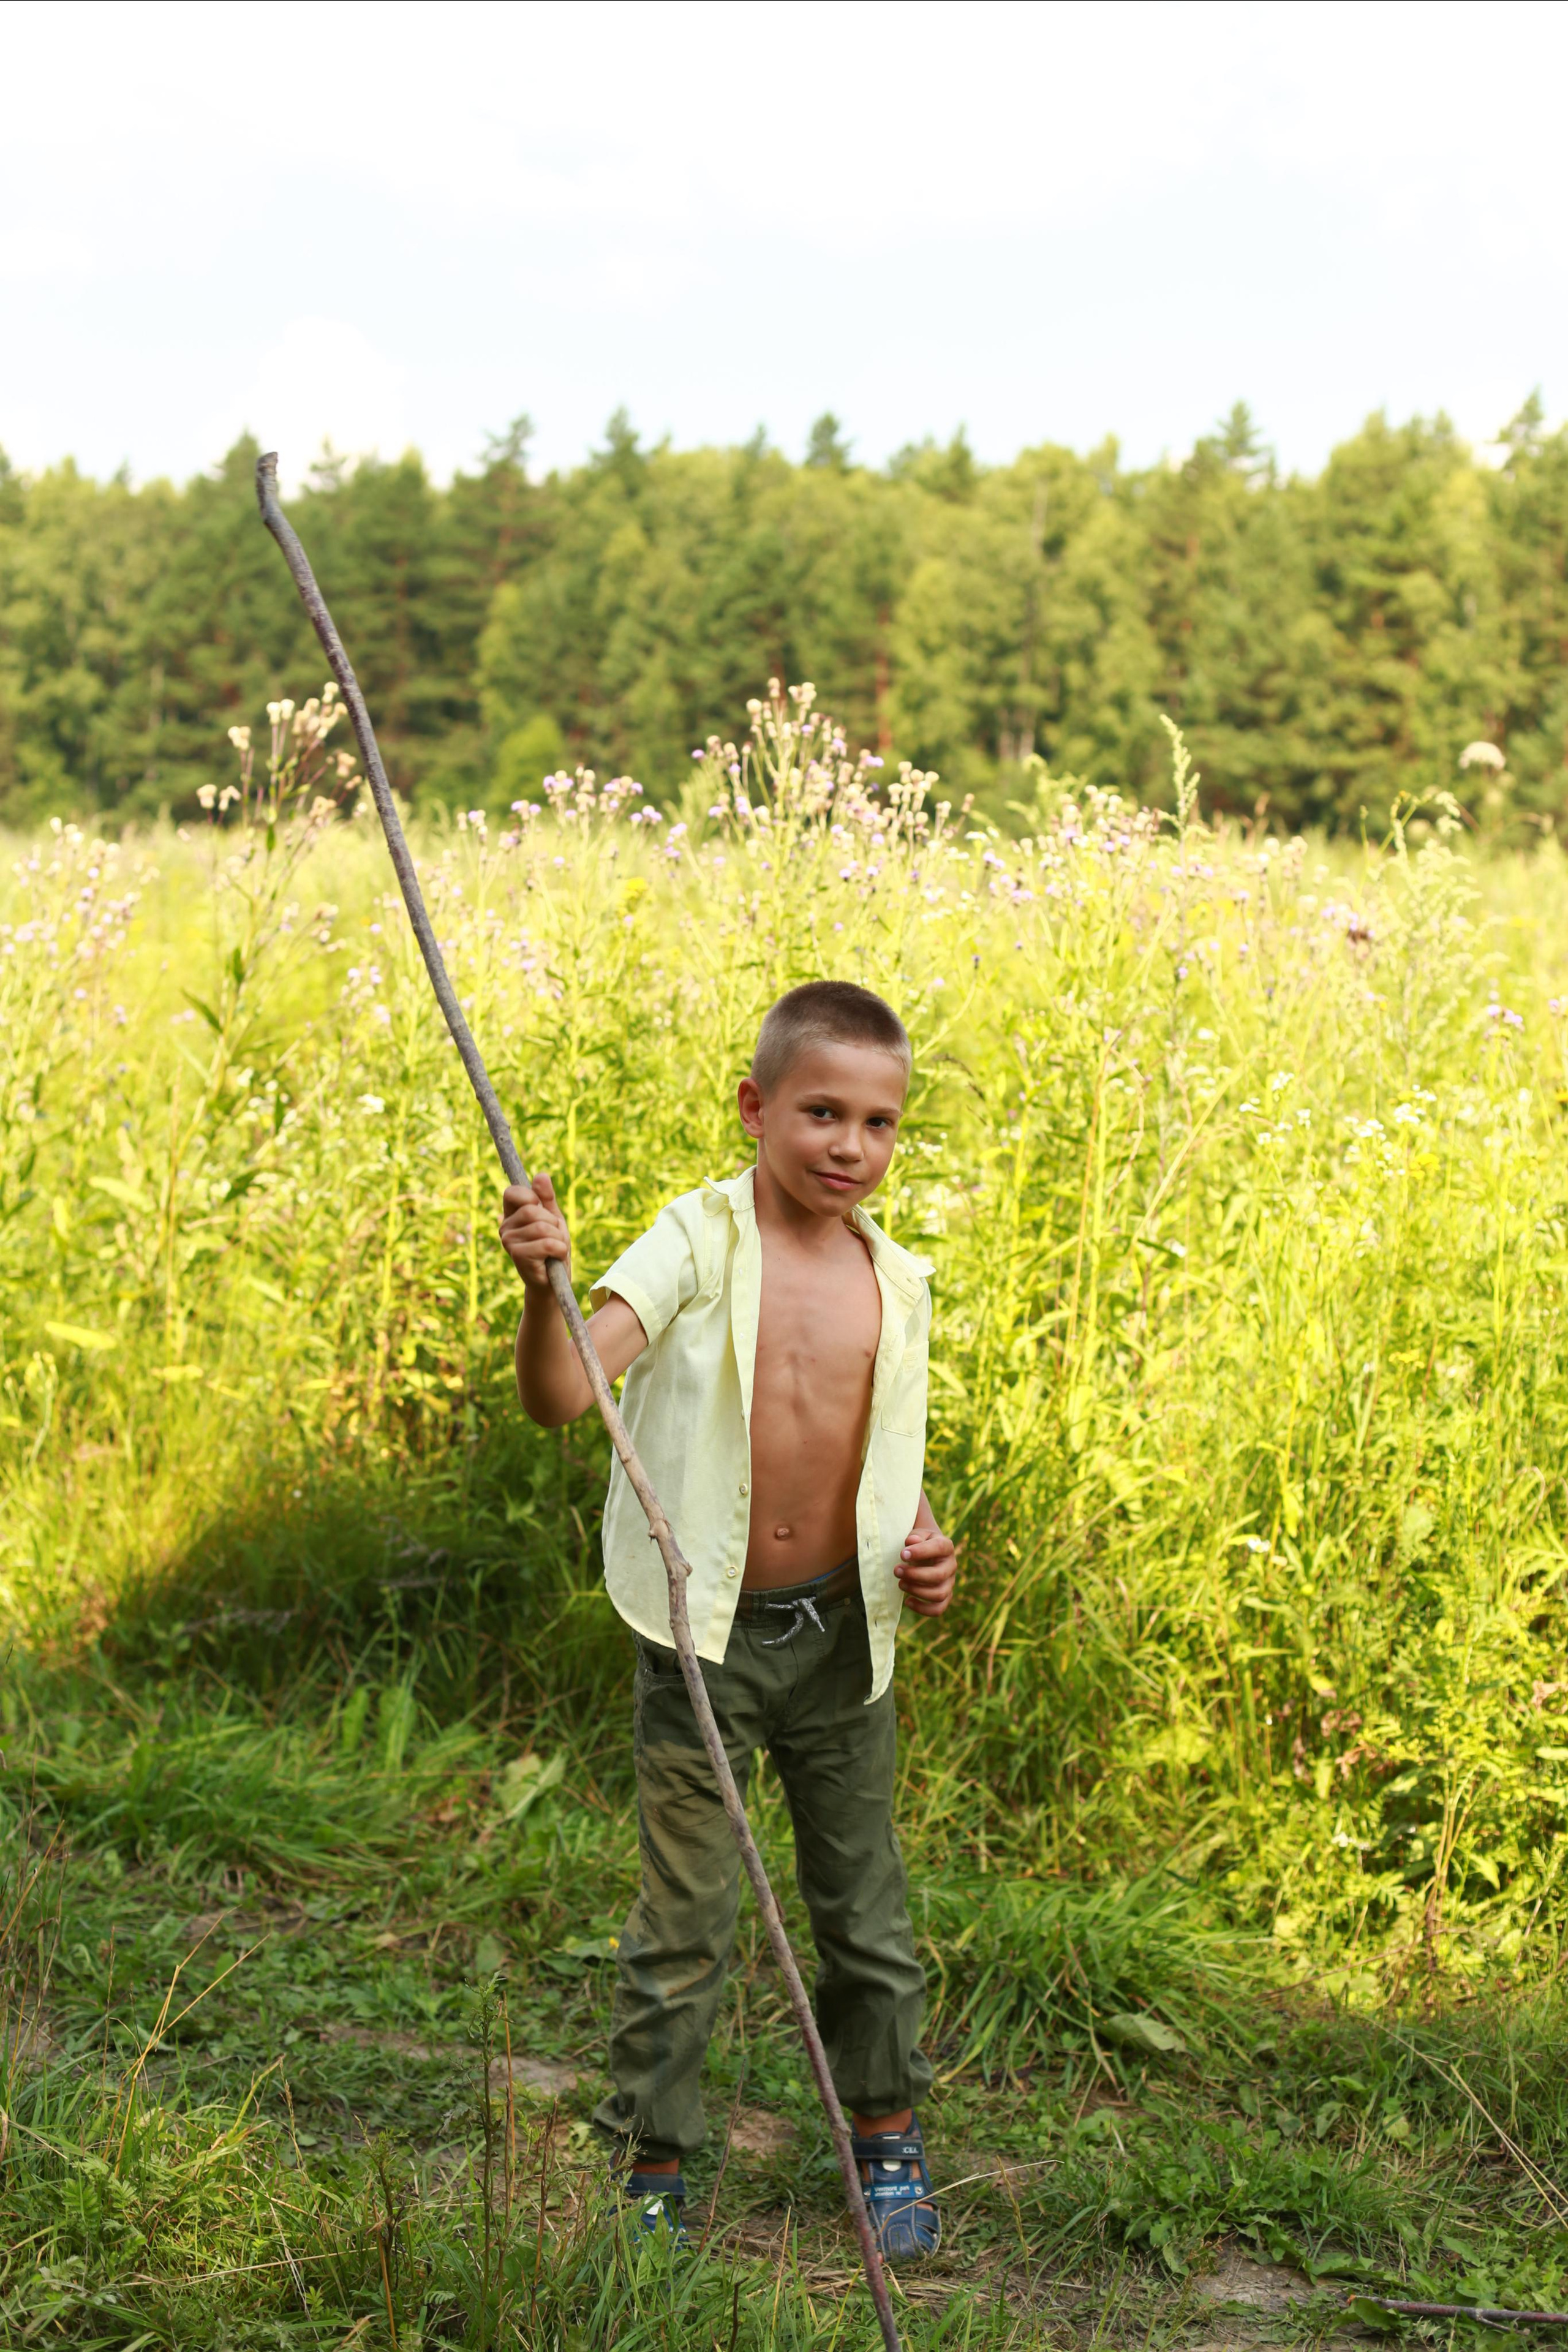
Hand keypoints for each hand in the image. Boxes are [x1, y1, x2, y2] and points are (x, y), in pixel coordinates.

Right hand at [499, 1170, 570, 1291]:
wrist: (553, 1282)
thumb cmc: (552, 1249)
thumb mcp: (553, 1219)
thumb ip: (547, 1198)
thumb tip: (541, 1175)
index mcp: (511, 1215)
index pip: (512, 1192)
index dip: (531, 1197)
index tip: (541, 1209)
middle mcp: (505, 1227)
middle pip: (533, 1210)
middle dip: (553, 1223)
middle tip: (554, 1238)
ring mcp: (509, 1242)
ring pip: (542, 1227)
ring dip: (558, 1238)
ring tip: (554, 1250)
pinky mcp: (518, 1256)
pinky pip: (547, 1243)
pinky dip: (559, 1249)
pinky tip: (554, 1258)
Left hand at [895, 1519, 955, 1617]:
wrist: (928, 1551)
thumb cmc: (920, 1542)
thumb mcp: (918, 1534)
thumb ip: (915, 1536)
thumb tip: (911, 1542)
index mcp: (946, 1546)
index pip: (939, 1548)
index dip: (921, 1552)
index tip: (902, 1554)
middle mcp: (951, 1566)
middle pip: (938, 1576)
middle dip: (915, 1575)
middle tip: (896, 1570)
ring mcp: (949, 1583)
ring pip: (939, 1594)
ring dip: (917, 1591)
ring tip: (900, 1584)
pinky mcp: (945, 1596)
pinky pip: (938, 1609)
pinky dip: (922, 1609)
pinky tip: (907, 1601)